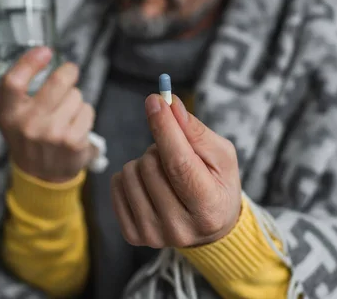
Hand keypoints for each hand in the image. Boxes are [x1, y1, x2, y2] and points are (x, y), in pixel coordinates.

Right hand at [0, 47, 96, 182]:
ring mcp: (52, 133)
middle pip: (57, 82)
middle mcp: (28, 124)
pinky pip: (87, 110)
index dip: (30, 62)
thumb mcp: (2, 115)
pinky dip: (84, 113)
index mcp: (7, 113)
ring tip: (65, 111)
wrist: (41, 174)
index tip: (46, 51)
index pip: (13, 82)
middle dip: (68, 72)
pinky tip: (74, 124)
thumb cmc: (24, 136)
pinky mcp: (73, 141)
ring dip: (75, 98)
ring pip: (76, 95)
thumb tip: (1, 57)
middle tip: (70, 72)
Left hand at [111, 95, 241, 248]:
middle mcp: (180, 228)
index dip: (164, 128)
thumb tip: (168, 104)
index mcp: (208, 208)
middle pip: (150, 166)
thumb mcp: (221, 155)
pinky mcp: (133, 235)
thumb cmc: (218, 183)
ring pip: (129, 173)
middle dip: (159, 147)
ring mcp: (153, 235)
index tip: (155, 100)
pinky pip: (116, 186)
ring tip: (164, 171)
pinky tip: (149, 184)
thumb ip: (195, 131)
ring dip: (144, 161)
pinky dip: (131, 176)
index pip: (179, 163)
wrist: (211, 226)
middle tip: (175, 154)